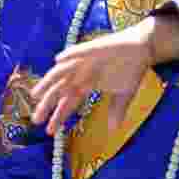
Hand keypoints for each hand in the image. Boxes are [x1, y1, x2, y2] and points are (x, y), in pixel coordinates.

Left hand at [31, 21, 154, 134]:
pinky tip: (58, 60)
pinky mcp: (93, 48)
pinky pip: (78, 51)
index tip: (49, 131)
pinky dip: (68, 54)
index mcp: (87, 85)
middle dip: (47, 104)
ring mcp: (85, 60)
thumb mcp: (124, 94)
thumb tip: (113, 130)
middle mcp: (81, 73)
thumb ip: (117, 110)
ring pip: (62, 71)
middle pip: (59, 90)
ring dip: (49, 81)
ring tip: (36, 93)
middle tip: (36, 119)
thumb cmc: (131, 69)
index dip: (58, 116)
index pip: (68, 102)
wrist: (143, 47)